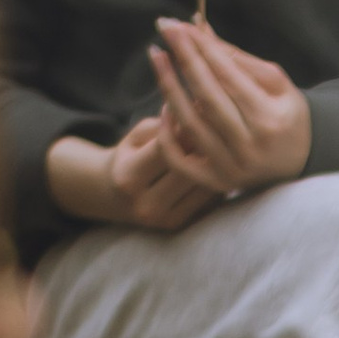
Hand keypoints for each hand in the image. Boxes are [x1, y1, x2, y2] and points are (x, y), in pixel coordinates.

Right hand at [46, 119, 221, 236]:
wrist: (113, 196)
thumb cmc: (130, 156)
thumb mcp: (138, 136)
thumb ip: (164, 126)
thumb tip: (198, 112)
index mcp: (128, 176)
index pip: (165, 148)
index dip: (187, 128)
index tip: (201, 112)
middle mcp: (144, 203)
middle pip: (187, 170)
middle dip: (205, 146)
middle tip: (222, 128)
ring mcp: (163, 219)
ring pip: (202, 187)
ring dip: (217, 164)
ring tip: (225, 144)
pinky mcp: (178, 225)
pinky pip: (207, 200)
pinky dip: (216, 181)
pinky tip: (222, 166)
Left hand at [150, 18, 313, 196]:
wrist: (302, 160)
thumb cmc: (285, 113)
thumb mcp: (274, 82)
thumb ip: (236, 57)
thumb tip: (197, 26)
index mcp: (270, 118)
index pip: (227, 75)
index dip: (200, 46)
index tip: (176, 25)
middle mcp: (251, 146)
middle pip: (206, 96)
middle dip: (183, 59)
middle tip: (165, 30)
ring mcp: (233, 167)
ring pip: (190, 124)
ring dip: (169, 87)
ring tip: (158, 57)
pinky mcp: (217, 182)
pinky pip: (180, 160)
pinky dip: (167, 133)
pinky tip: (164, 107)